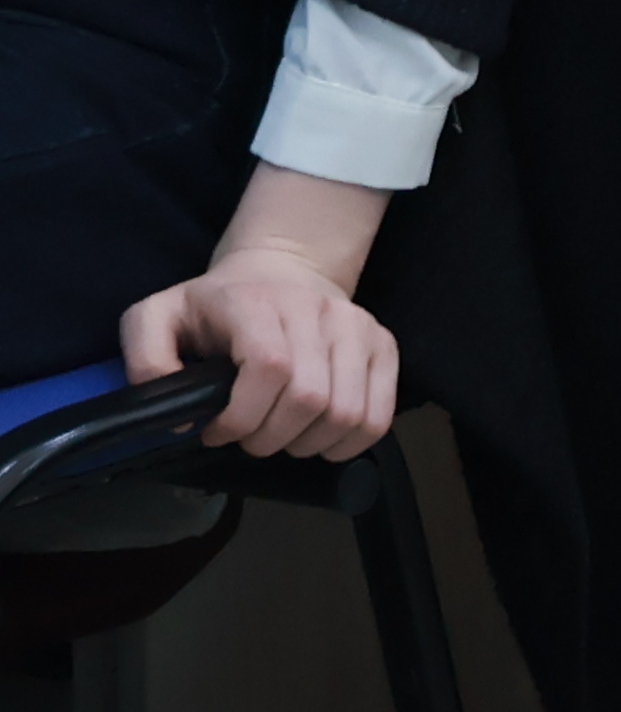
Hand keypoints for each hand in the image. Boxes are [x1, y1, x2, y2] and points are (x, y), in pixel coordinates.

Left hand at [123, 169, 399, 460]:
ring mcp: (357, 326)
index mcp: (256, 303)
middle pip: (310, 398)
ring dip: (308, 444)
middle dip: (270, 438)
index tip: (216, 430)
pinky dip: (349, 443)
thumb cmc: (213, 306)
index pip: (270, 367)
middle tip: (249, 437)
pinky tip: (319, 437)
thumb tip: (180, 416)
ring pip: (346, 413)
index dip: (242, 416)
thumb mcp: (155, 318)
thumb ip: (145, 360)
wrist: (282, 268)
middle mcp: (316, 310)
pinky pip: (378, 415)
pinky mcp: (383, 344)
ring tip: (282, 435)